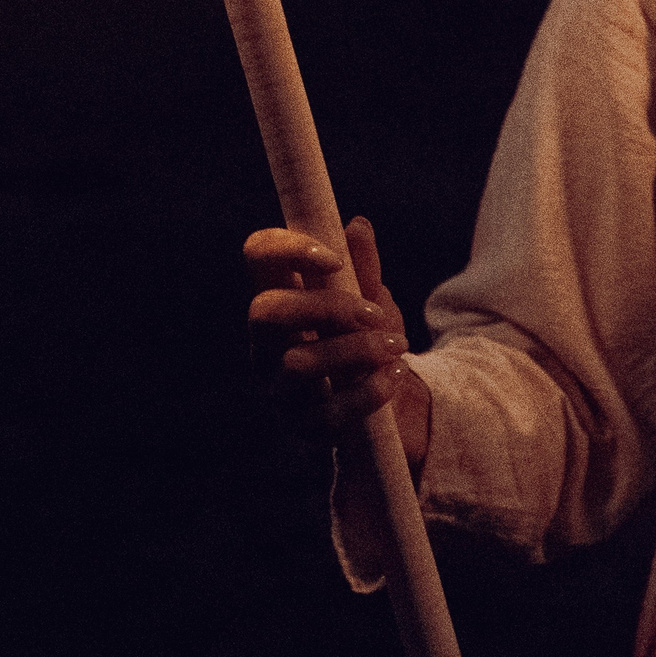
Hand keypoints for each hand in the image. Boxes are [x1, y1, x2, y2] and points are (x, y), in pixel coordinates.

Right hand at [244, 215, 429, 461]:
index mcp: (280, 300)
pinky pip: (327, 414)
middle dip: (325, 307)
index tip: (334, 259)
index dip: (288, 248)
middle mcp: (266, 345)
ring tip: (398, 346)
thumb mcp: (373, 300)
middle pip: (263, 312)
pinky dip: (369, 391)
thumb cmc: (370, 340)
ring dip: (357, 350)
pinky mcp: (303, 430)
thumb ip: (364, 269)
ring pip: (296, 364)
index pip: (257, 257)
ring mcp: (279, 390)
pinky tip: (395, 376)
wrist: (393, 403)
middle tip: (373, 314)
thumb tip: (357, 226)